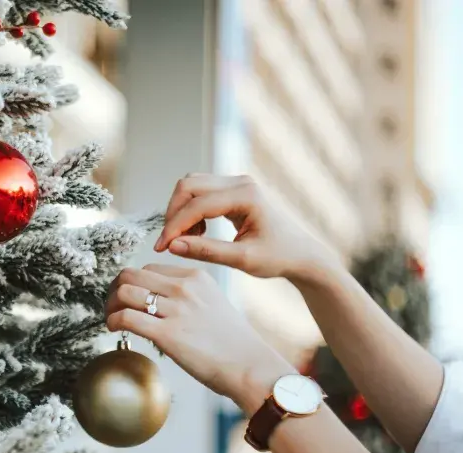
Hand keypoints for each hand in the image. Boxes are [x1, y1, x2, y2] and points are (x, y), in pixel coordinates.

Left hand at [105, 264, 294, 412]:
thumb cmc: (234, 344)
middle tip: (113, 307)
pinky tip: (114, 329)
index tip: (128, 299)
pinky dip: (113, 321)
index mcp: (196, 277)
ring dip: (110, 306)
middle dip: (115, 290)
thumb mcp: (214, 305)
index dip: (133, 284)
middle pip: (131, 275)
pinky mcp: (167, 334)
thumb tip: (158, 306)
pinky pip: (126, 318)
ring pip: (125, 292)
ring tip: (111, 319)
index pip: (149, 270)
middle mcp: (185, 287)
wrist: (250, 367)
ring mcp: (176, 309)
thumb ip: (188, 299)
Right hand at [153, 174, 340, 285]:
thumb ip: (206, 251)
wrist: (301, 254)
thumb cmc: (278, 257)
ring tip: (188, 240)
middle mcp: (240, 182)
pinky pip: (200, 192)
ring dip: (181, 212)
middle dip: (173, 214)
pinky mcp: (233, 189)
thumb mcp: (242, 260)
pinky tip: (198, 234)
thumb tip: (173, 246)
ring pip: (191, 186)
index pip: (197, 205)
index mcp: (246, 196)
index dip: (175, 226)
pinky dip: (191, 211)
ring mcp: (236, 183)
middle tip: (169, 244)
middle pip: (188, 186)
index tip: (161, 248)